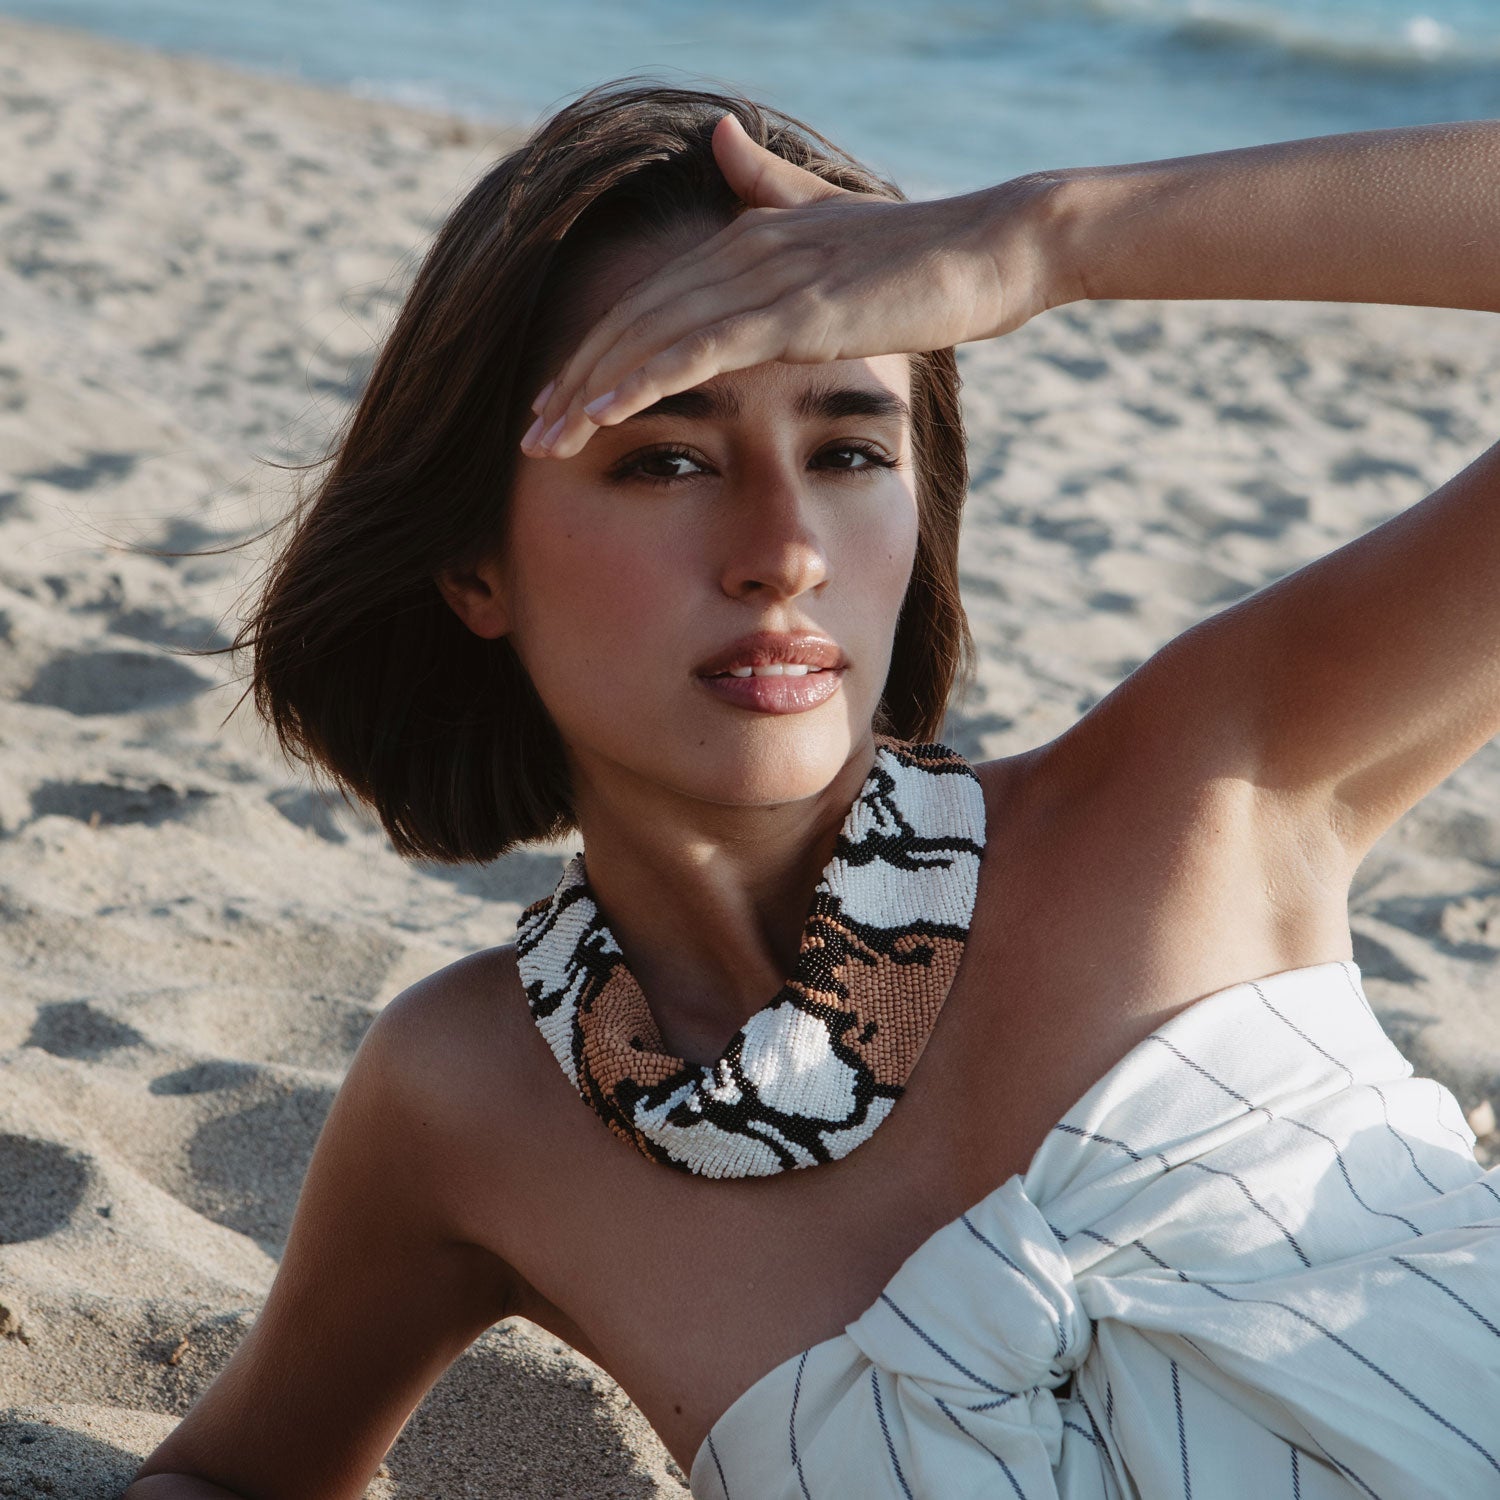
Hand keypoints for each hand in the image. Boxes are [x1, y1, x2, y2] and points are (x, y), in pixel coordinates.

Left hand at [521, 114, 1055, 458]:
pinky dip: (645, 379)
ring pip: (651, 336)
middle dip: (573, 381)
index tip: (559, 404)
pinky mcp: (794, 309)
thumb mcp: (833, 222)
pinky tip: (604, 413)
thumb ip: (769, 189)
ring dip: (590, 390)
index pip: (649, 303)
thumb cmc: (922, 255)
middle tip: (528, 436)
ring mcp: (765, 277)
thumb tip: (724, 139)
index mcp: (745, 237)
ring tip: (544, 440)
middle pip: (632, 320)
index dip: (596, 353)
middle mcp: (741, 249)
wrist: (995, 247)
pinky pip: (700, 348)